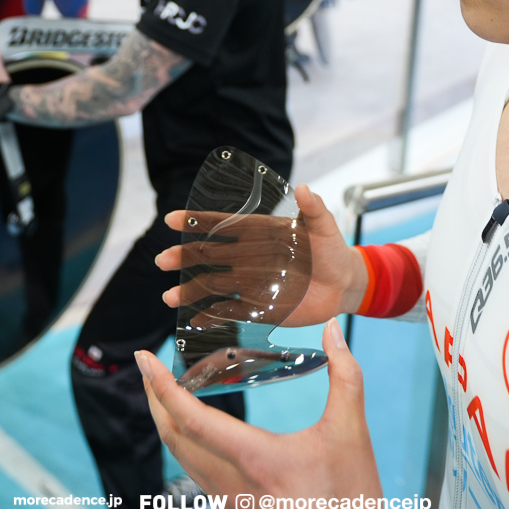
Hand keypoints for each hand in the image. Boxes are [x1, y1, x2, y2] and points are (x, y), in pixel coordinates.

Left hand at [138, 321, 415, 508]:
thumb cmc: (353, 504)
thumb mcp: (353, 433)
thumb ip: (345, 375)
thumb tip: (333, 330)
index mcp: (254, 460)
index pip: (190, 417)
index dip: (161, 385)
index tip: (144, 358)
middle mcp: (231, 484)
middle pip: (173, 437)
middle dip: (154, 399)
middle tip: (147, 368)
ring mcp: (229, 505)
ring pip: (182, 458)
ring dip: (167, 423)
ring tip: (165, 394)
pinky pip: (196, 475)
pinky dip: (185, 447)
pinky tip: (196, 434)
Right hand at [158, 185, 365, 325]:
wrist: (345, 284)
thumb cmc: (333, 250)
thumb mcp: (325, 226)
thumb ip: (314, 209)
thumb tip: (304, 188)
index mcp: (259, 232)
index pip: (223, 224)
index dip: (198, 221)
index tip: (173, 220)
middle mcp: (248, 256)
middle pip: (209, 255)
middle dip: (184, 257)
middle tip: (163, 260)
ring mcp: (251, 282)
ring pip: (213, 285)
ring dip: (191, 291)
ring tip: (169, 298)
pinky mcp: (260, 307)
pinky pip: (231, 312)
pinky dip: (212, 316)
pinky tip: (194, 321)